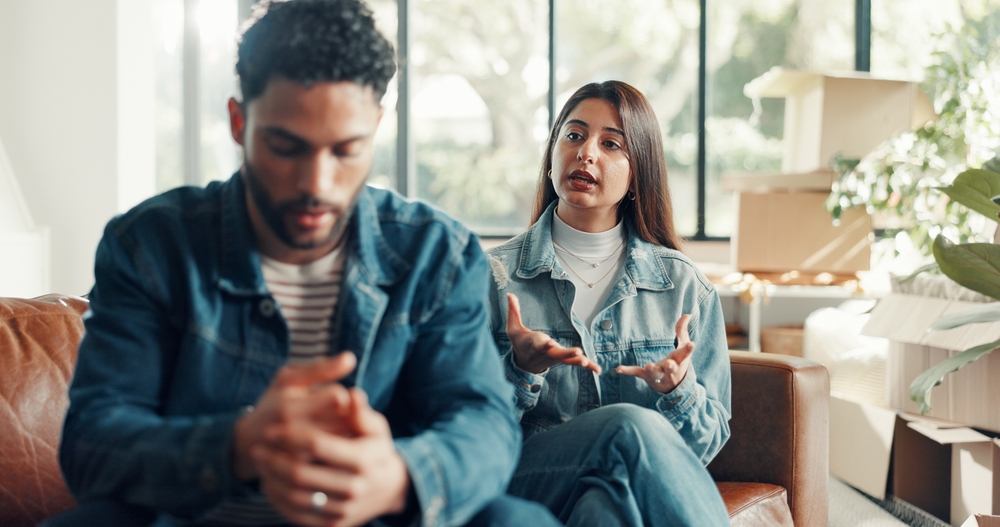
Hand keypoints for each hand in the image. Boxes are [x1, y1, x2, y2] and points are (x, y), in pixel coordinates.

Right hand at [234, 352, 358, 480]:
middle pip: (343, 422)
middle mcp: (290, 432)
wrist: (247, 445)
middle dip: (350, 418)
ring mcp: (294, 455)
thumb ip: (320, 368)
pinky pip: (334, 461)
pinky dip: (340, 454)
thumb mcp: (289, 379)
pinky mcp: (299, 473)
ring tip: (339, 431)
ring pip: (342, 442)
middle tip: (344, 417)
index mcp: (289, 405)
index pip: (337, 397)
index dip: (344, 398)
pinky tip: (334, 449)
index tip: (338, 400)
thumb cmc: (274, 403)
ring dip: (349, 435)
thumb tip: (351, 358)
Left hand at [253, 388, 409, 526]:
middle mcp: (354, 488)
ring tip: (260, 464)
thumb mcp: (376, 428)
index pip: (318, 445)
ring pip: (295, 496)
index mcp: (363, 459)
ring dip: (271, 479)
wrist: (389, 489)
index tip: (271, 429)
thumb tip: (351, 394)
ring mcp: (344, 510)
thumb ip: (361, 413)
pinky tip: (269, 483)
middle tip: (256, 447)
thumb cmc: (376, 450)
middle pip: (301, 474)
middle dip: (273, 459)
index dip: (290, 436)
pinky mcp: (333, 525)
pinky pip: (297, 515)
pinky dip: (277, 500)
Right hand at [505, 293, 600, 374]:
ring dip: (576, 360)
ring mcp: (555, 357)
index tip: (548, 342)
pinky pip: (575, 363)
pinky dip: (587, 366)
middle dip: (566, 353)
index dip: (544, 344)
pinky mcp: (562, 359)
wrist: (524, 363)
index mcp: (534, 344)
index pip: (539, 344)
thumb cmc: (519, 342)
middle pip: (556, 354)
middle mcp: (546, 352)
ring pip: (566, 360)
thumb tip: (510, 294)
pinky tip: (598, 369)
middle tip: (578, 352)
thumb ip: (513, 311)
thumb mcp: (513, 328)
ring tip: (586, 361)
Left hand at [616, 314, 693, 392]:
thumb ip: (682, 330)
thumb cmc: (678, 362)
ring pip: (655, 373)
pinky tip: (619, 369)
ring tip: (649, 366)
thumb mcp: (681, 346)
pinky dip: (628, 371)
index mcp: (679, 360)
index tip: (691, 344)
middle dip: (670, 366)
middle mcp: (670, 369)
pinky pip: (637, 373)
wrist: (673, 387)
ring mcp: (658, 374)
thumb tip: (687, 314)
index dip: (688, 349)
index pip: (685, 354)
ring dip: (652, 369)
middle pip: (671, 368)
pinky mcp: (646, 376)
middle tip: (669, 364)